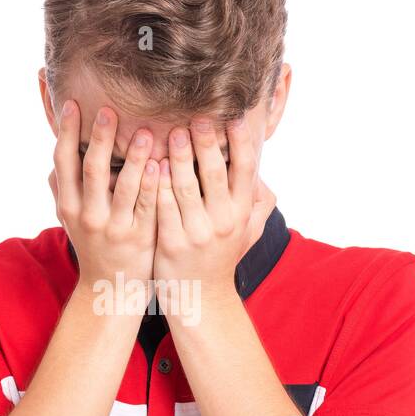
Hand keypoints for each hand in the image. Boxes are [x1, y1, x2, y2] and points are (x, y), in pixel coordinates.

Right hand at [50, 101, 158, 299]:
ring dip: (133, 157)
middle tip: (108, 109)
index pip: (63, 162)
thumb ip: (62, 188)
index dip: (66, 132)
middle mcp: (88, 215)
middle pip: (91, 170)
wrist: (111, 288)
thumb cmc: (93, 244)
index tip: (72, 103)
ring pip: (123, 187)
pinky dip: (152, 185)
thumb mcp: (70, 218)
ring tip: (144, 131)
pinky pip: (147, 207)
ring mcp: (115, 228)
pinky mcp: (140, 238)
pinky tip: (159, 165)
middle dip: (99, 137)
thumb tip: (54, 157)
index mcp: (68, 205)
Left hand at [153, 115, 256, 317]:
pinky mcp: (171, 243)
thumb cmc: (221, 255)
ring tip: (172, 134)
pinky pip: (163, 208)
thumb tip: (262, 172)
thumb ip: (257, 202)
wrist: (200, 296)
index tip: (232, 119)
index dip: (240, 143)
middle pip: (215, 173)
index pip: (244, 170)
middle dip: (206, 143)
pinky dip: (158, 185)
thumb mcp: (248, 231)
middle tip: (197, 119)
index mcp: (241, 212)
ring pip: (186, 187)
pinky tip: (152, 165)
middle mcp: (223, 222)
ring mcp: (197, 233)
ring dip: (180, 158)